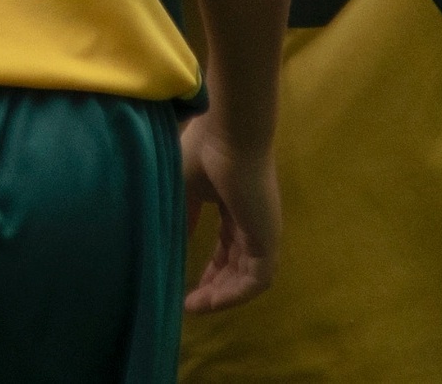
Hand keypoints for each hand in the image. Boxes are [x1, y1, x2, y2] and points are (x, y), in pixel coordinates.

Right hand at [180, 114, 278, 312]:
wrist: (229, 135)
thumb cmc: (203, 151)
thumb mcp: (184, 186)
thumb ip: (183, 214)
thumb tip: (173, 239)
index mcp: (233, 206)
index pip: (225, 245)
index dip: (208, 266)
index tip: (186, 283)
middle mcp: (252, 222)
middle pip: (236, 264)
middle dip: (214, 285)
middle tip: (190, 302)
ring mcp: (263, 232)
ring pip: (246, 276)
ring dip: (223, 294)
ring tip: (196, 306)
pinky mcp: (267, 240)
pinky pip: (255, 279)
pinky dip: (235, 293)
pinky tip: (211, 300)